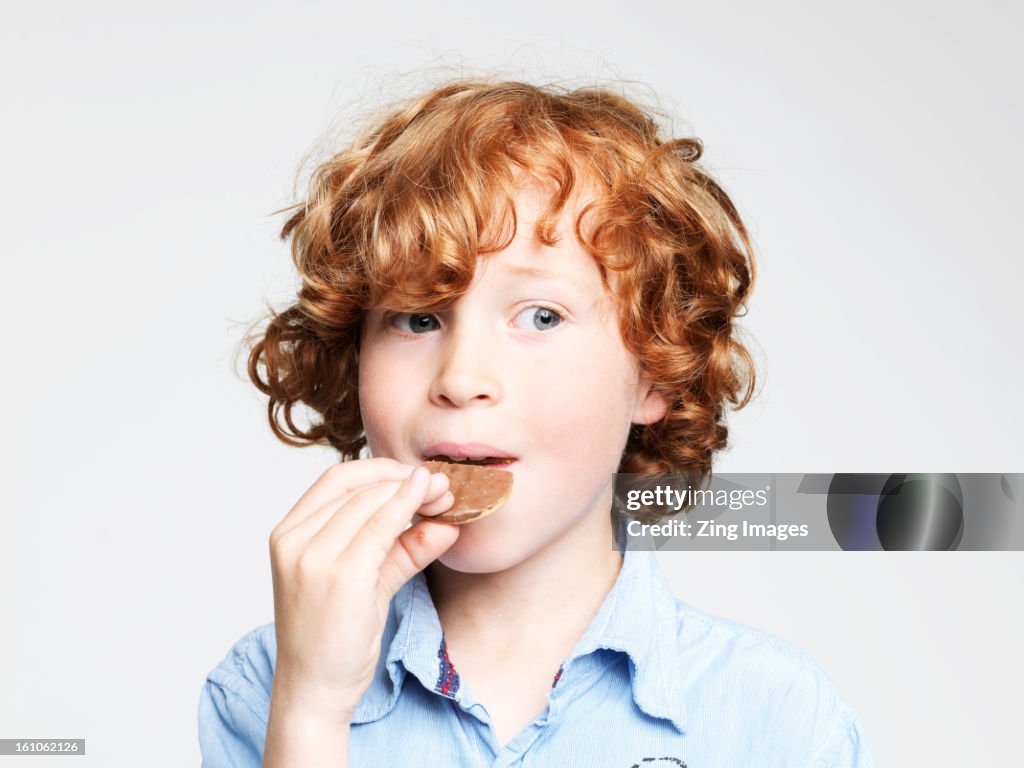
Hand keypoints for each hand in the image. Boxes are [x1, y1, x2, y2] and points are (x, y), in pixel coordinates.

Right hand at [267, 457, 457, 724]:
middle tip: (442, 485)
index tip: (418, 476)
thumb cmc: (333, 636)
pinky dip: (410, 513)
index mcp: (288, 533)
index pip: (338, 480)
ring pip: (372, 502)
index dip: (383, 470)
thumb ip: (403, 548)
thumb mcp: (367, 580)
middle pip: (356, 486)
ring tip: (444, 498)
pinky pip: (382, 529)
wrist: (313, 690)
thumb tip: (446, 522)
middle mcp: (293, 540)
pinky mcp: (339, 577)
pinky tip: (435, 515)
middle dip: (404, 479)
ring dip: (413, 493)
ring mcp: (312, 558)